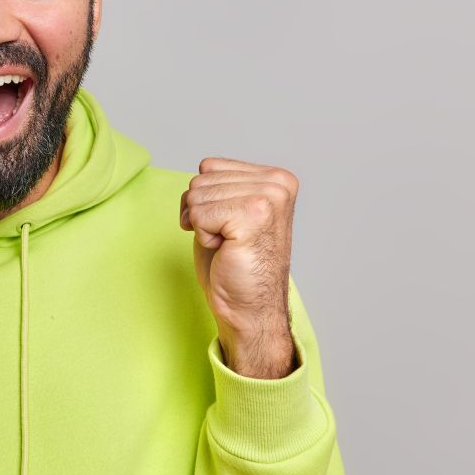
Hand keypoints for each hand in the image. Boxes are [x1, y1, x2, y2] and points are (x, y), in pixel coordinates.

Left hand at [179, 156, 298, 377]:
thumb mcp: (228, 211)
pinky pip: (198, 214)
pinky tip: (226, 249)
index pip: (208, 167)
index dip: (204, 200)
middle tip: (227, 240)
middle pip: (200, 180)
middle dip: (201, 213)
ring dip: (203, 226)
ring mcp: (268, 197)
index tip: (227, 226)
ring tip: (229, 245)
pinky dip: (204, 235)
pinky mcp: (254, 215)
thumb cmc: (235, 263)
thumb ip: (220, 185)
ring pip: (196, 196)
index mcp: (276, 177)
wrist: (250, 307)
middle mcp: (277, 182)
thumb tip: (202, 170)